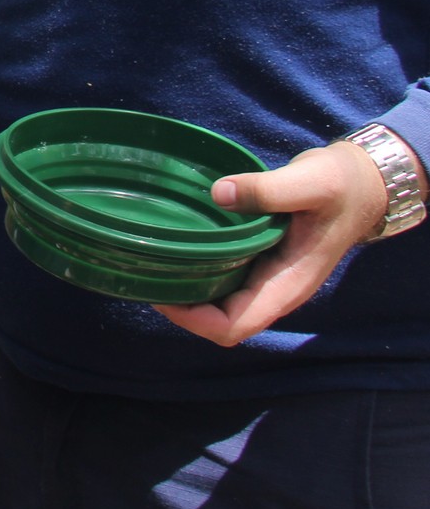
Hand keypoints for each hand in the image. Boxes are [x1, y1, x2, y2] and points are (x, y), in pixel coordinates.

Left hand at [155, 141, 389, 345]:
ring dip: (188, 290)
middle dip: (182, 307)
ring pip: (221, 303)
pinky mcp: (262, 262)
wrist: (361, 185)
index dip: (194, 320)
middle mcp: (275, 290)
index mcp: (287, 285)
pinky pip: (226, 279)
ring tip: (153, 260)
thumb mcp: (309, 182)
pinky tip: (178, 246)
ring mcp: (268, 278)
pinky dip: (200, 270)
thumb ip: (267, 189)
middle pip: (221, 322)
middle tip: (146, 272)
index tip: (162, 293)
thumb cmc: (340, 186)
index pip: (234, 326)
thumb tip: (218, 194)